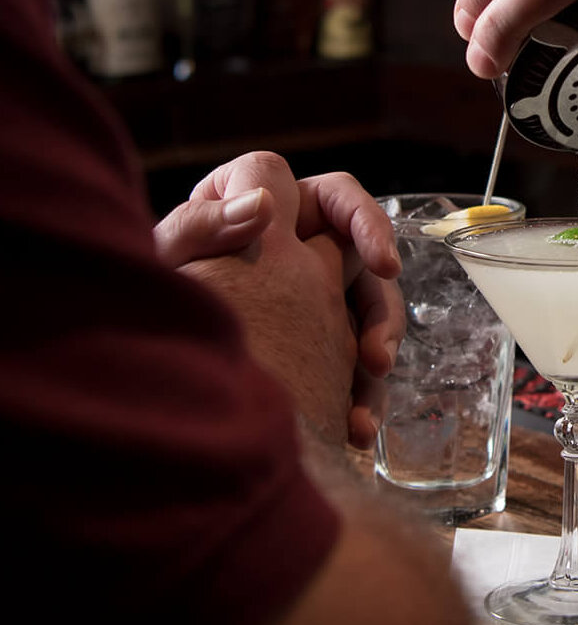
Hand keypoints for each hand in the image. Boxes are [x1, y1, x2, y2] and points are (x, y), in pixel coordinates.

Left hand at [170, 153, 403, 447]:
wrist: (147, 361)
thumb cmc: (150, 291)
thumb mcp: (166, 256)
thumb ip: (202, 224)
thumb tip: (261, 207)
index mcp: (278, 209)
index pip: (338, 197)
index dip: (367, 223)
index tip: (383, 266)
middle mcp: (307, 247)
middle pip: (368, 265)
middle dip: (382, 312)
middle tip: (376, 356)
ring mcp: (320, 295)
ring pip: (372, 315)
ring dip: (377, 355)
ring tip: (362, 404)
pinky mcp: (324, 342)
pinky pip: (358, 363)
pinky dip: (363, 396)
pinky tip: (354, 427)